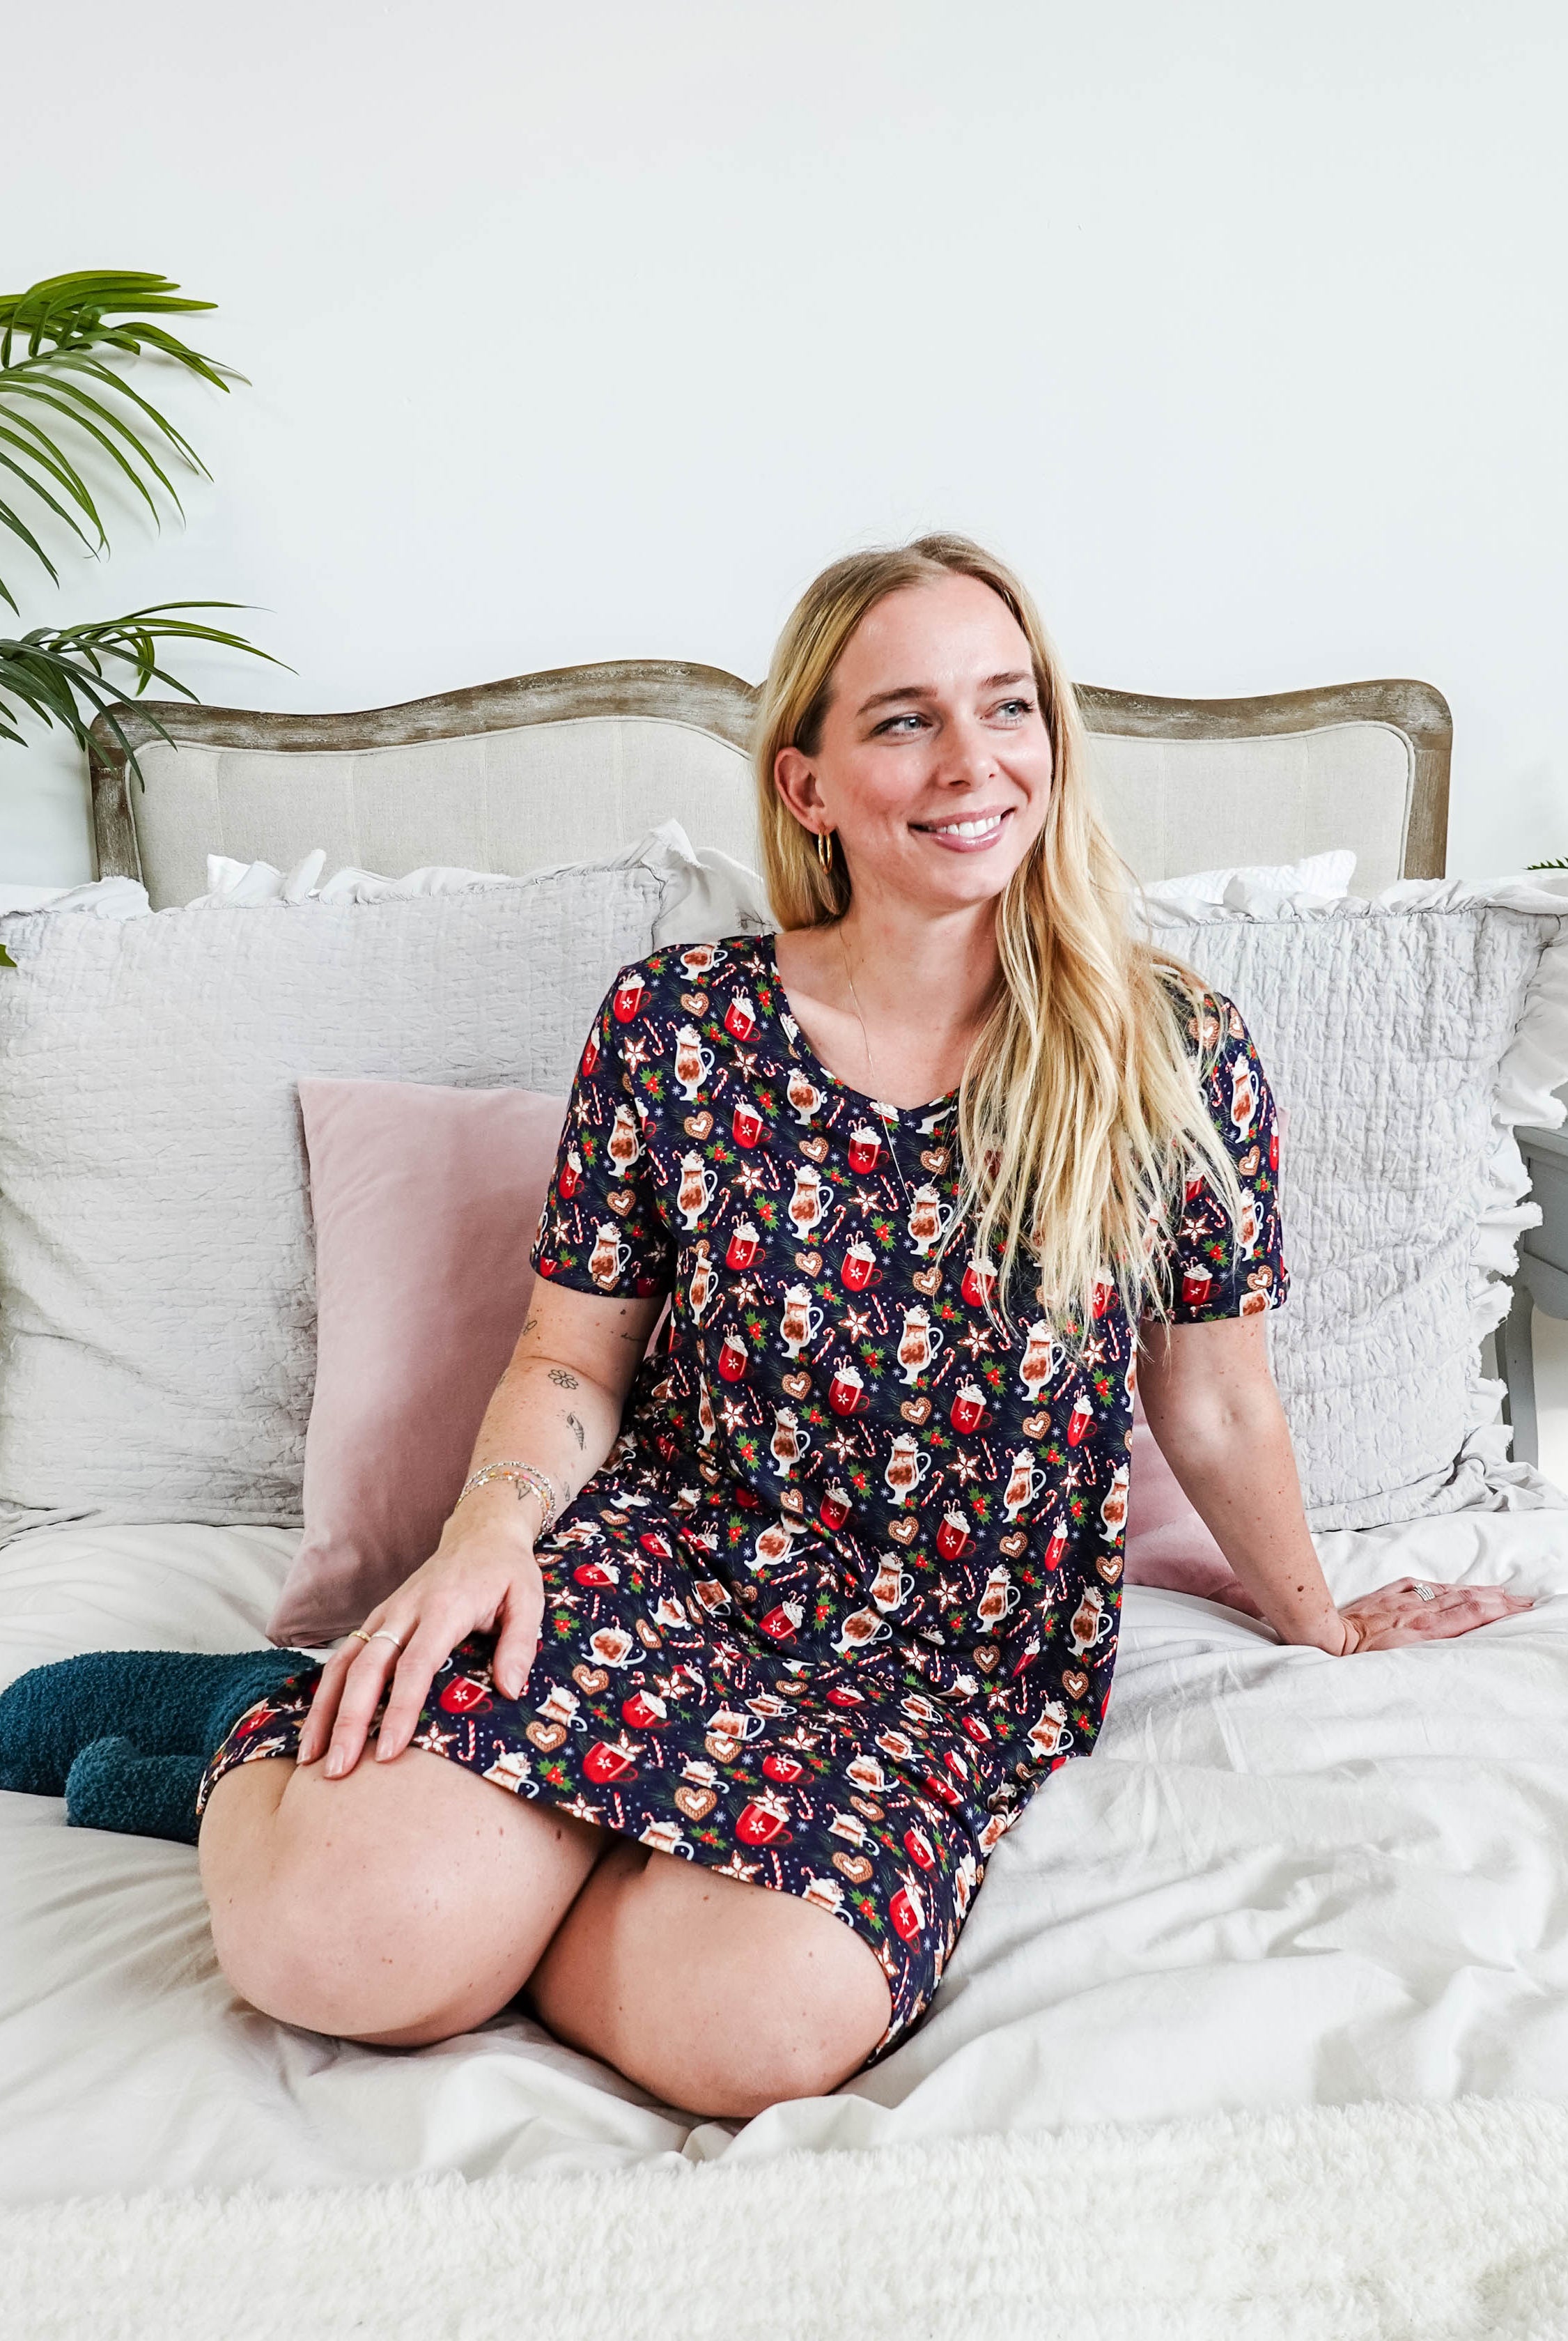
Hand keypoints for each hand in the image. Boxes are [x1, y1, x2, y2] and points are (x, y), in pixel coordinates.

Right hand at [297, 1500, 544, 1777]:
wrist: (480, 1532)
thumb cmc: (506, 1572)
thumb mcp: (528, 1599)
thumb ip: (519, 1643)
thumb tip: (510, 1690)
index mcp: (444, 1607)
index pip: (416, 1664)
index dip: (401, 1708)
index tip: (389, 1751)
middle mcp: (406, 1610)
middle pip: (368, 1668)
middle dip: (349, 1720)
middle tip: (338, 1770)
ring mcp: (386, 1614)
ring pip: (344, 1662)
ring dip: (324, 1710)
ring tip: (310, 1758)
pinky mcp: (377, 1620)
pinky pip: (344, 1655)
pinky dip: (325, 1691)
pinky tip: (315, 1726)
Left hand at [1336, 1576, 1533, 1653]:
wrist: (1328, 1642)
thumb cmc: (1361, 1662)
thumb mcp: (1401, 1664)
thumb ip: (1429, 1651)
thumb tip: (1456, 1644)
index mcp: (1422, 1630)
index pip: (1468, 1613)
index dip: (1496, 1609)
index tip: (1518, 1608)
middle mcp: (1415, 1611)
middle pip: (1464, 1600)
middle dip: (1496, 1599)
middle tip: (1521, 1600)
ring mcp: (1400, 1601)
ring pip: (1446, 1592)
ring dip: (1475, 1591)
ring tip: (1498, 1592)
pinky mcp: (1385, 1596)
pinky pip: (1418, 1586)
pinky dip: (1440, 1586)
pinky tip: (1450, 1587)